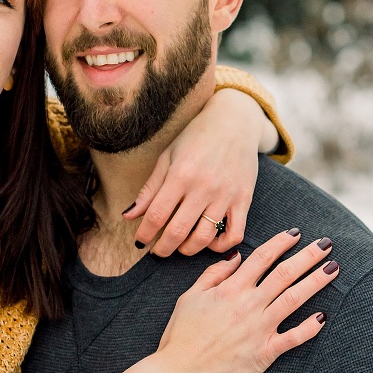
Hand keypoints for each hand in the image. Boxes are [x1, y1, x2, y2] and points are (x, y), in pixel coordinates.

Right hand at [106, 229, 337, 372]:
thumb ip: (213, 275)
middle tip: (326, 244)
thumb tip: (236, 257)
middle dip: (307, 256)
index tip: (296, 233)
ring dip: (316, 282)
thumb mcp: (189, 298)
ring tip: (333, 268)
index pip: (261, 258)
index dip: (281, 243)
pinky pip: (293, 338)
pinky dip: (310, 327)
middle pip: (284, 274)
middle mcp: (248, 305)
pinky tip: (323, 317)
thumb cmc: (180, 336)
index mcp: (230, 290)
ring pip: (294, 299)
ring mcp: (259, 329)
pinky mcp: (264, 353)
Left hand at [124, 89, 275, 256]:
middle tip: (158, 251)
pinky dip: (220, 246)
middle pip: (178, 231)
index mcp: (180, 174)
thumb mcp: (167, 157)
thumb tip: (128, 216)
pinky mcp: (244, 199)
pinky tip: (209, 242)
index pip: (156, 215)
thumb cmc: (196, 138)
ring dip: (187, 249)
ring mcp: (225, 195)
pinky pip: (234, 234)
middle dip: (163, 248)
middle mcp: (204, 187)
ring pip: (204, 237)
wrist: (235, 121)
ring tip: (180, 247)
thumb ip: (149, 189)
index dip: (145, 234)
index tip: (140, 242)